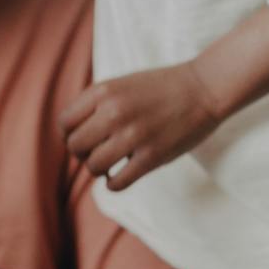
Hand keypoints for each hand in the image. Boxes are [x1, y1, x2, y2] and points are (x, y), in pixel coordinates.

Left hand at [59, 63, 224, 191]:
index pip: (64, 123)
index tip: (82, 138)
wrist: (204, 88)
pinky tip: (120, 176)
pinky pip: (117, 183)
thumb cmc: (161, 87)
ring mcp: (132, 136)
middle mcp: (113, 112)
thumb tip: (71, 135)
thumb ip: (95, 104)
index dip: (69, 135)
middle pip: (75, 146)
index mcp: (103, 91)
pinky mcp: (151, 157)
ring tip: (110, 164)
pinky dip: (114, 184)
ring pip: (93, 167)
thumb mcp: (120, 84)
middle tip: (97, 152)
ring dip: (99, 169)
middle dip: (83, 153)